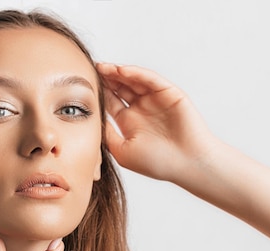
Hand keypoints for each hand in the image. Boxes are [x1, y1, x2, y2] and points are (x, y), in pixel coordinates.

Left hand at [97, 63, 218, 182]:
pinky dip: (136, 73)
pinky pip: (150, 79)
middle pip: (119, 88)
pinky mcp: (169, 93)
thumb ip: (106, 135)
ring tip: (103, 67)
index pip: (109, 102)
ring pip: (133, 81)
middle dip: (105, 79)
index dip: (97, 93)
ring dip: (117, 73)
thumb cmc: (157, 163)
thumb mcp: (122, 151)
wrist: (188, 164)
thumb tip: (88, 121)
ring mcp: (155, 100)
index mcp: (129, 122)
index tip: (81, 86)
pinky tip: (121, 71)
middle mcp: (141, 109)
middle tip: (90, 69)